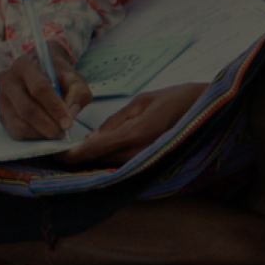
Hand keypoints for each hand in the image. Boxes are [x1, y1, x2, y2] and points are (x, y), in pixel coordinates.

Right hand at [0, 42, 90, 140]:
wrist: (42, 73)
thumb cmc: (58, 76)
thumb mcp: (74, 78)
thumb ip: (79, 92)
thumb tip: (72, 113)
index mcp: (25, 65)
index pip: (39, 88)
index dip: (55, 107)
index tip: (68, 122)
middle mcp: (7, 80)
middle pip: (26, 108)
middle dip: (47, 124)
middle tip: (62, 132)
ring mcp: (0, 98)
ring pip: (18, 122)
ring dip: (39, 133)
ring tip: (56, 134)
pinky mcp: (0, 113)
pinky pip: (13, 131)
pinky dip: (31, 136)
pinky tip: (45, 134)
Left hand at [59, 82, 207, 167]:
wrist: (208, 108)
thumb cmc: (176, 98)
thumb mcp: (141, 101)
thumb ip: (116, 121)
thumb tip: (93, 138)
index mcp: (137, 132)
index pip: (96, 148)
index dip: (73, 154)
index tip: (56, 154)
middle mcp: (142, 151)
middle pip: (101, 161)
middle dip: (80, 160)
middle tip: (60, 155)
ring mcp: (149, 159)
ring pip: (112, 166)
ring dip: (94, 163)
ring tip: (76, 157)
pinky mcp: (154, 161)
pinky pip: (126, 165)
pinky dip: (110, 163)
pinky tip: (100, 158)